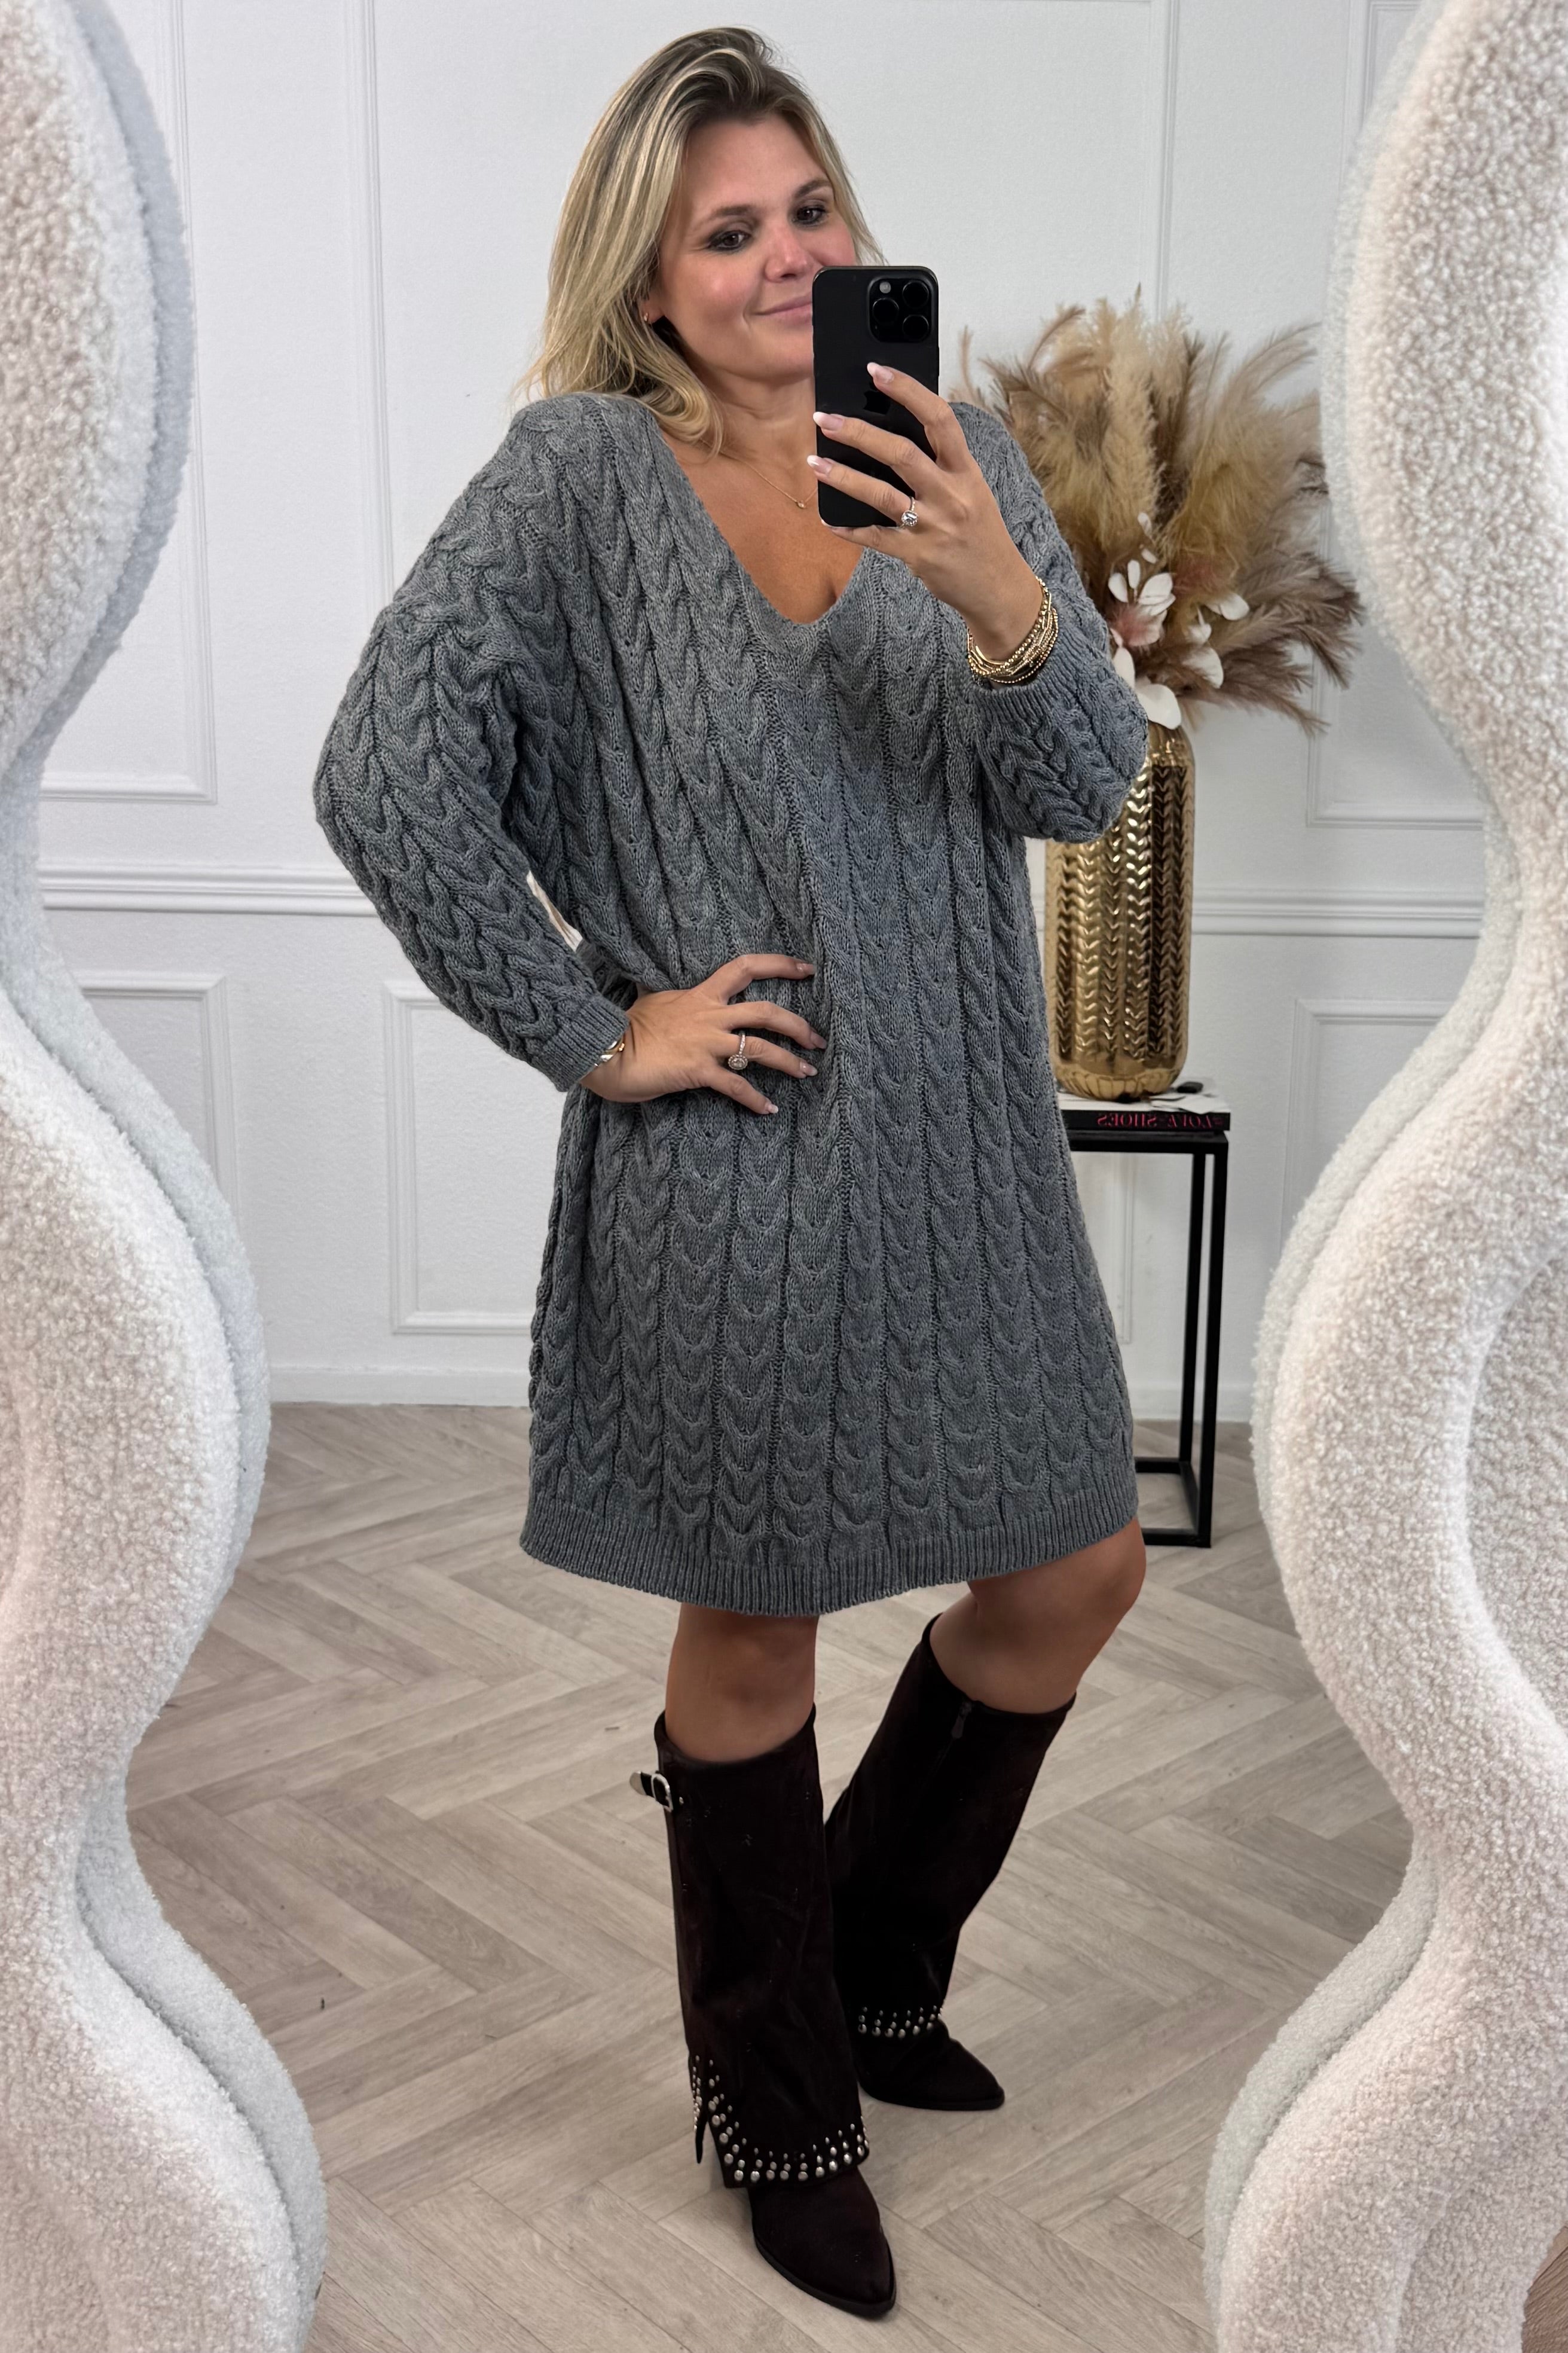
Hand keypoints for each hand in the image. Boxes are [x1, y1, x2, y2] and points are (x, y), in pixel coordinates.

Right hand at [578, 952, 825, 1114]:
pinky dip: (755, 1099)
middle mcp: (709, 1016)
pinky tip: (769, 1109)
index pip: (745, 968)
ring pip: (759, 1049)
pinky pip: (735, 1086)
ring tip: (808, 1072)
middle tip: (818, 1039)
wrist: (605, 1049)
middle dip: (798, 1025)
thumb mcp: (654, 1002)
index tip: (807, 969)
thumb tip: (669, 995)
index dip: (780, 965)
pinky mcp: (698, 1071)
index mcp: (701, 995)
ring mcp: (705, 1044)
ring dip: (789, 1061)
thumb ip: (673, 999)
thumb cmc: (625, 1028)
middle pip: (765, 1012)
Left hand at [808, 363, 1042, 658]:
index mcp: (966, 471)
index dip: (907, 391)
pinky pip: (876, 538)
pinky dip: (850, 529)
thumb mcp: (972, 491)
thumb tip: (894, 434)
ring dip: (843, 476)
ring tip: (813, 461)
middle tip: (824, 417)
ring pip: (882, 495)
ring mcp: (933, 526)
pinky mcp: (918, 556)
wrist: (998, 587)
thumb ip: (941, 465)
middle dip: (859, 432)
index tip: (876, 371)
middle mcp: (951, 495)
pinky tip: (828, 519)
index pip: (939, 420)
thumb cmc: (981, 534)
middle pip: (902, 454)